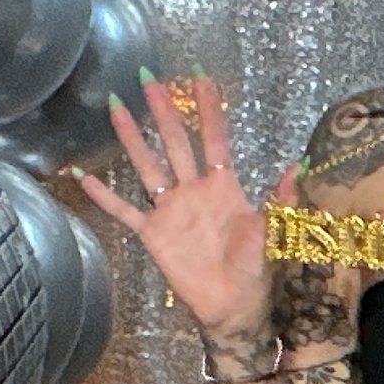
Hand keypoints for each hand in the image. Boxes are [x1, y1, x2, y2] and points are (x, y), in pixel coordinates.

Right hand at [73, 72, 280, 344]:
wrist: (235, 305)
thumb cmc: (258, 267)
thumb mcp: (274, 230)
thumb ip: (282, 198)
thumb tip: (301, 166)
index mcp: (223, 187)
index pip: (213, 139)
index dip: (208, 111)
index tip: (201, 79)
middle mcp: (194, 191)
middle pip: (175, 142)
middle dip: (164, 111)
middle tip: (149, 78)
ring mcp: (171, 210)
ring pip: (147, 166)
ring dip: (131, 138)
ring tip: (117, 108)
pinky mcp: (154, 235)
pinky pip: (124, 211)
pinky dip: (104, 196)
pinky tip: (83, 176)